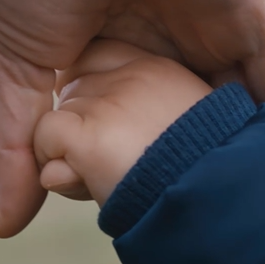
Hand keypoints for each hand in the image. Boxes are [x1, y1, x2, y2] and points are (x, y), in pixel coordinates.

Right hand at [0, 0, 264, 236]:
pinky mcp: (251, 11)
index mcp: (101, 54)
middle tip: (186, 232)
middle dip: (185, 177)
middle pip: (183, 130)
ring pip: (237, 113)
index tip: (104, 209)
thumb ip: (13, 142)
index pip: (122, 132)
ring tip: (254, 223)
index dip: (116, 175)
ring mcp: (210, 29)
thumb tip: (4, 226)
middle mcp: (160, 45)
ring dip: (243, 161)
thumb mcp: (12, 61)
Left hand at [33, 40, 212, 203]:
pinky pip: (45, 137)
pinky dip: (56, 166)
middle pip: (75, 91)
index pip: (99, 61)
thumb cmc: (209, 175)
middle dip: (84, 131)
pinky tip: (87, 184)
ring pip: (58, 118)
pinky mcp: (89, 135)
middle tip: (120, 166)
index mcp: (160, 68)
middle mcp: (132, 74)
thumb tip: (113, 133)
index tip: (122, 137)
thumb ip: (148, 117)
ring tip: (111, 181)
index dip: (98, 101)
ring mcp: (109, 101)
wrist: (219, 202)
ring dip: (71, 157)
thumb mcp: (189, 129)